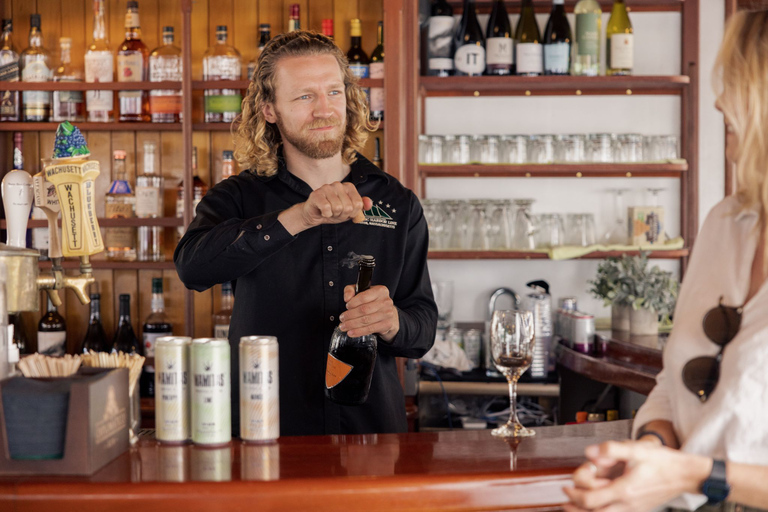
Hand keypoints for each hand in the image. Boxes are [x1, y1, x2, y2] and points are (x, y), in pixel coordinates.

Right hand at [301, 182, 371, 227]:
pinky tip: (323, 211)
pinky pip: (327, 208)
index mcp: (348, 187)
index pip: (358, 204)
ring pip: (338, 208)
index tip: (346, 212)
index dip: (353, 213)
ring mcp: (326, 188)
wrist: (314, 215)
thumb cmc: (332, 211)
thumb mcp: (350, 210)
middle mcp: (338, 185)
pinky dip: (326, 214)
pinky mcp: (316, 194)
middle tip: (335, 212)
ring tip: (329, 211)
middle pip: (348, 207)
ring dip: (333, 215)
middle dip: (342, 215)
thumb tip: (369, 204)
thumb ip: (361, 206)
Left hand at [339, 284, 398, 341]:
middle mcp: (386, 301)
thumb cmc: (372, 301)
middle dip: (350, 315)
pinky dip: (358, 332)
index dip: (352, 303)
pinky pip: (370, 329)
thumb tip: (347, 298)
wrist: (387, 313)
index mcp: (380, 290)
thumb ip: (351, 290)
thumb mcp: (362, 291)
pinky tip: (351, 332)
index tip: (347, 306)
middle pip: (364, 310)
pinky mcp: (387, 324)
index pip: (363, 297)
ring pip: (365, 320)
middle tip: (342, 319)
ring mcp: (387, 314)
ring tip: (343, 326)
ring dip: (352, 325)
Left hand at [563, 440, 711, 511]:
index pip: (591, 500)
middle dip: (576, 507)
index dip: (574, 494)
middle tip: (565, 498)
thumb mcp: (636, 449)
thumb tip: (590, 452)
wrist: (685, 475)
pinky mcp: (638, 509)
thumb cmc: (663, 462)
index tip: (566, 486)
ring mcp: (634, 509)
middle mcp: (628, 504)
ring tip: (572, 507)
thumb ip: (611, 449)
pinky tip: (596, 505)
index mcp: (625, 490)